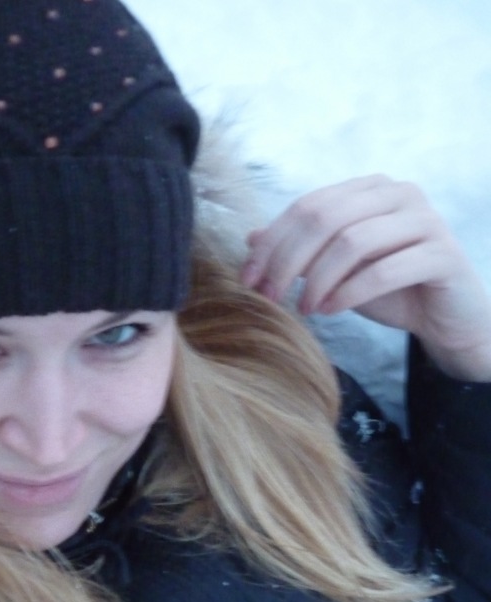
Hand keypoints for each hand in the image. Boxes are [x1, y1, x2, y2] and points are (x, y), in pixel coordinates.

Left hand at [241, 175, 490, 380]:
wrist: (445, 319)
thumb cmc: (390, 290)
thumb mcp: (335, 270)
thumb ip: (301, 251)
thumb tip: (250, 238)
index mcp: (370, 189)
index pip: (307, 206)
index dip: (272, 243)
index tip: (249, 279)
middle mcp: (399, 194)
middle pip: (324, 218)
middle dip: (287, 260)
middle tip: (270, 297)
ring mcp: (425, 220)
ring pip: (352, 242)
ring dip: (318, 280)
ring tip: (304, 308)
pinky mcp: (442, 254)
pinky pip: (383, 271)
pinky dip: (347, 294)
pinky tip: (330, 311)